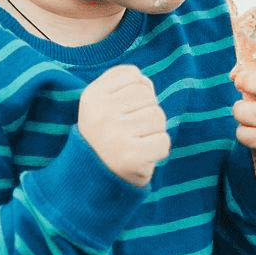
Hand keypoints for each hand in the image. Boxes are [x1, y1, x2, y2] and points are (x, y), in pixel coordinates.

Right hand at [78, 64, 170, 186]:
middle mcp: (101, 114)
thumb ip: (123, 84)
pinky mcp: (131, 156)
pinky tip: (143, 155)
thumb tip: (146, 82)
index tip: (123, 109)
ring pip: (158, 117)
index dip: (137, 91)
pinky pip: (164, 141)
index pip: (133, 75)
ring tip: (137, 141)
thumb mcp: (102, 103)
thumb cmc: (106, 134)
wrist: (94, 179)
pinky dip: (159, 149)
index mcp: (91, 96)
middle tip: (131, 130)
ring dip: (155, 130)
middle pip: (148, 95)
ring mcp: (115, 135)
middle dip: (147, 110)